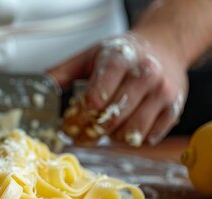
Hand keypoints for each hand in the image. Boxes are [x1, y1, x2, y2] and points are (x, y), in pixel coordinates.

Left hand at [48, 33, 187, 146]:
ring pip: (131, 133)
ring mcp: (163, 92)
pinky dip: (132, 139)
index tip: (69, 123)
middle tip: (81, 133)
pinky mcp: (174, 108)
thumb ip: (61, 74)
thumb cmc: (122, 54)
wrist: (164, 45)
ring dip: (112, 138)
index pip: (96, 98)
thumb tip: (37, 90)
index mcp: (119, 59)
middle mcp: (145, 74)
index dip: (80, 116)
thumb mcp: (88, 57)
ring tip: (104, 128)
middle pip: (111, 119)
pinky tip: (125, 127)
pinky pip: (149, 138)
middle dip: (91, 131)